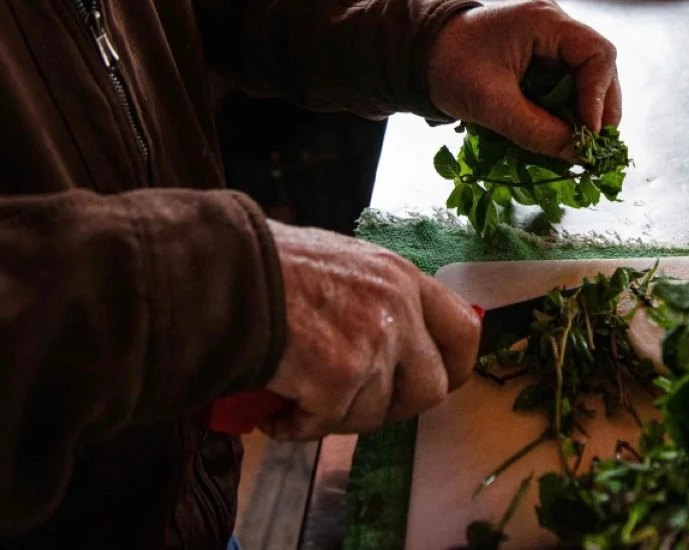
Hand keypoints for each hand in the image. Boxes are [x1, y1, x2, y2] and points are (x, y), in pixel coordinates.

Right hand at [260, 221, 480, 439]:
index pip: (464, 330)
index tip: (436, 382)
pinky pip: (327, 425)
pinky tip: (274, 408)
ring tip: (299, 395)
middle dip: (393, 408)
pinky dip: (296, 426)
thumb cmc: (274, 267)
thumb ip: (382, 299)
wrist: (224, 272)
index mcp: (403, 277)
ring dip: (335, 416)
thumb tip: (402, 344)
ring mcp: (372, 344)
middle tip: (354, 405)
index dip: (455, 367)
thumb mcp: (347, 264)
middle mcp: (397, 309)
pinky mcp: (339, 378)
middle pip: (431, 388)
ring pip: (375, 414)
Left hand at [427, 0, 620, 158]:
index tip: (587, 133)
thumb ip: (537, 131)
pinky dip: (568, 108)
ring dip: (585, 111)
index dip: (599, 97)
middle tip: (593, 145)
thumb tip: (579, 156)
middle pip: (600, 65)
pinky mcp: (540, 54)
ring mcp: (549, 38)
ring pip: (587, 76)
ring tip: (578, 143)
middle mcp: (554, 23)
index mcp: (544, 21)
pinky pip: (568, 82)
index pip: (598, 55)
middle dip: (600, 108)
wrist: (418, 53)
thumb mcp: (492, 105)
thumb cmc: (448, 68)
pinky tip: (561, 132)